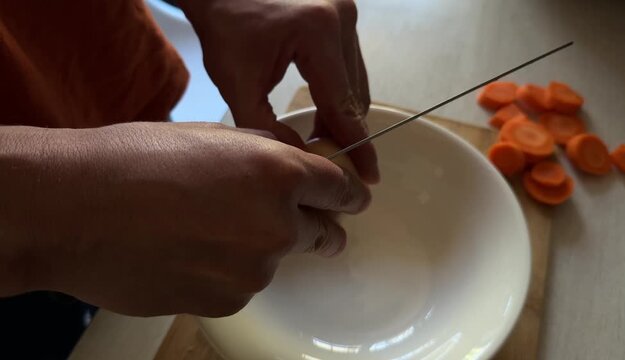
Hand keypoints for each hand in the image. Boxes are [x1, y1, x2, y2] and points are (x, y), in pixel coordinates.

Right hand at [2, 122, 369, 315]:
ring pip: (275, 261)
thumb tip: (293, 161)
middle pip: (324, 234)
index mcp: (278, 174)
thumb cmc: (135, 160)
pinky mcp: (228, 302)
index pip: (341, 189)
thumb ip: (265, 152)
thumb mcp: (211, 136)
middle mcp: (277, 226)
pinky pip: (242, 285)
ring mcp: (255, 270)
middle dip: (317, 228)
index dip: (351, 194)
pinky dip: (227, 272)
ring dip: (258, 248)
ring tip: (205, 230)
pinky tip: (188, 253)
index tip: (354, 200)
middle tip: (297, 223)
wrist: (77, 210)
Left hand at [179, 0, 378, 182]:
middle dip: (344, 131)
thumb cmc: (225, 28)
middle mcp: (341, 19)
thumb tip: (299, 160)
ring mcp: (347, 13)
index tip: (368, 174)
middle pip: (355, 95)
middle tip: (328, 157)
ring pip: (357, 82)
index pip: (342, 104)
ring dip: (343, 112)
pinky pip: (351, 66)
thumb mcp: (238, 83)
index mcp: (317, 32)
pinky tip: (323, 108)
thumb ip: (266, 128)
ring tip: (320, 135)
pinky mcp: (344, 14)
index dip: (356, 145)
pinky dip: (340, 91)